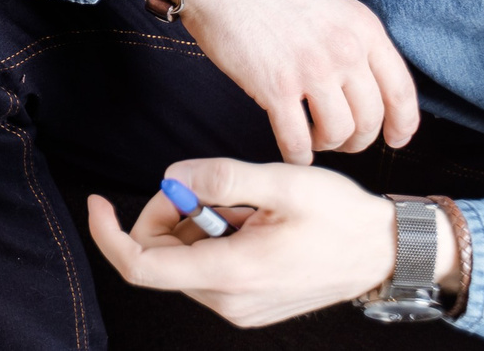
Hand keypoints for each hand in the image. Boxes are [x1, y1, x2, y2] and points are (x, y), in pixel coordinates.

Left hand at [87, 158, 402, 327]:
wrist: (385, 253)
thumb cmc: (339, 216)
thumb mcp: (280, 183)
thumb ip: (220, 177)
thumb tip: (172, 177)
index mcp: (230, 275)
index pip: (140, 265)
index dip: (109, 233)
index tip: (98, 200)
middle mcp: (229, 301)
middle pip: (158, 256)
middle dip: (166, 214)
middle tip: (207, 188)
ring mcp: (239, 307)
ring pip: (182, 259)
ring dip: (194, 225)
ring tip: (244, 208)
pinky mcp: (248, 304)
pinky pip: (205, 267)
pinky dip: (211, 238)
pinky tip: (249, 222)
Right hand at [116, 0, 419, 162]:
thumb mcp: (329, 1)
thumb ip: (351, 37)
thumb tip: (359, 75)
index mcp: (364, 29)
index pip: (400, 92)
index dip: (401, 125)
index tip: (394, 140)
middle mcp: (346, 52)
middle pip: (370, 119)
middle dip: (358, 139)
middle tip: (340, 140)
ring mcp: (312, 71)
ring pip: (338, 133)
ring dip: (327, 144)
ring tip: (312, 138)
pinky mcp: (275, 87)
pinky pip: (296, 139)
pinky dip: (296, 153)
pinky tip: (290, 148)